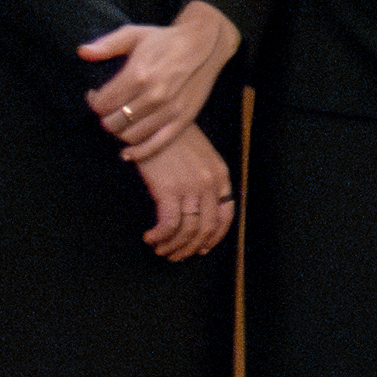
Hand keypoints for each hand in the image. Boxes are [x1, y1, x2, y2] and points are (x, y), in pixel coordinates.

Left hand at [82, 2, 240, 162]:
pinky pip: (155, 145)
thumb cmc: (166, 39)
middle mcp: (153, 95)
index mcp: (138, 74)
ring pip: (130, 136)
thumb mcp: (134, 34)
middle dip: (106, 116)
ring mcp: (169, 110)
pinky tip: (127, 152)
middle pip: (113, 122)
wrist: (205, 45)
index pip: (103, 104)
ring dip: (120, 131)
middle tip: (109, 108)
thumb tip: (82, 52)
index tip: (96, 95)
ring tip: (122, 119)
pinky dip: (138, 152)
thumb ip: (106, 45)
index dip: (94, 101)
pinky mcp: (182, 120)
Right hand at [133, 123, 236, 259]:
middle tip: (176, 255)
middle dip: (191, 247)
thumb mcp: (200, 156)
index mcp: (221, 175)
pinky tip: (150, 237)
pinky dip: (160, 237)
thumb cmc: (172, 137)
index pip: (226, 215)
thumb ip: (205, 179)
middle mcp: (210, 184)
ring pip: (188, 231)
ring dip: (173, 246)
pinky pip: (169, 225)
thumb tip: (197, 208)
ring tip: (160, 249)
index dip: (214, 236)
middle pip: (207, 228)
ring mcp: (191, 188)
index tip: (202, 248)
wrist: (152, 121)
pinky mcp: (168, 190)